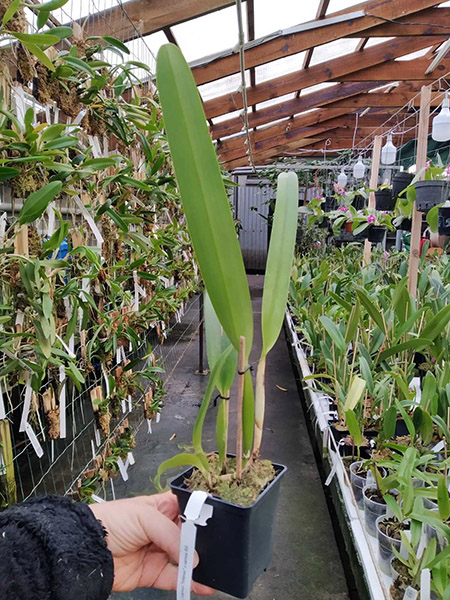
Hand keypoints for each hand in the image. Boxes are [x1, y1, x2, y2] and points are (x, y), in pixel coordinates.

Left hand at [90, 492, 214, 594]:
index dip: (200, 515)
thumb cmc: (110, 521)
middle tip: (218, 547)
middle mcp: (163, 529)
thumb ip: (170, 533)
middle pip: (190, 535)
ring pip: (186, 558)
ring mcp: (159, 552)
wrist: (88, 550)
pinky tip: (202, 583)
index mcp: (161, 507)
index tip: (217, 522)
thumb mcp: (144, 516)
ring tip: (215, 568)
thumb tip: (192, 553)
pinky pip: (176, 578)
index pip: (188, 509)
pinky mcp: (153, 573)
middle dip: (203, 542)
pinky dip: (189, 582)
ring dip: (199, 564)